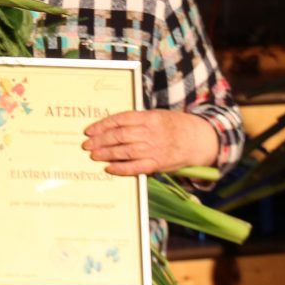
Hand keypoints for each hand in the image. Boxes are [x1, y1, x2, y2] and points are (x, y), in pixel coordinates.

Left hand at [81, 109, 218, 176]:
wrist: (198, 139)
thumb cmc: (174, 126)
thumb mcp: (157, 116)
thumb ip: (137, 120)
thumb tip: (112, 125)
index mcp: (149, 118)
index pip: (120, 119)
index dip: (102, 125)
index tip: (89, 130)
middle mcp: (150, 133)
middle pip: (119, 136)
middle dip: (100, 141)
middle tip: (86, 145)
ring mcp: (154, 149)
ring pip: (124, 151)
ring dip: (106, 154)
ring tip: (94, 155)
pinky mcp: (157, 164)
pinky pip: (135, 167)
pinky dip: (120, 169)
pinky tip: (109, 168)